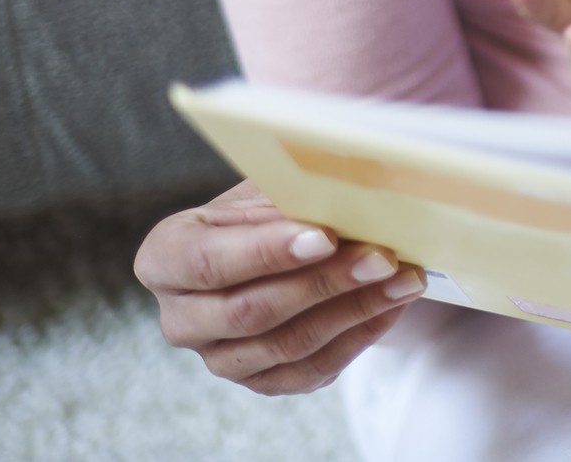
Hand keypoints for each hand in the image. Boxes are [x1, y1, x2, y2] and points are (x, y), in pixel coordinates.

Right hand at [134, 179, 423, 393]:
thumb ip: (291, 192)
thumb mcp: (268, 188)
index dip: (265, 252)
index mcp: (166, 257)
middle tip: (380, 257)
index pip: (207, 262)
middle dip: (323, 283)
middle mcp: (181, 317)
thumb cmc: (268, 209)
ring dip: (354, 310)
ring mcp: (219, 357)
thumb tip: (344, 189)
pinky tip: (392, 305)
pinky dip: (358, 337)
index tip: (325, 236)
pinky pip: (310, 371)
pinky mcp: (260, 381)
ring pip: (286, 345)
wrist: (275, 247)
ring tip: (403, 278)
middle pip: (249, 311)